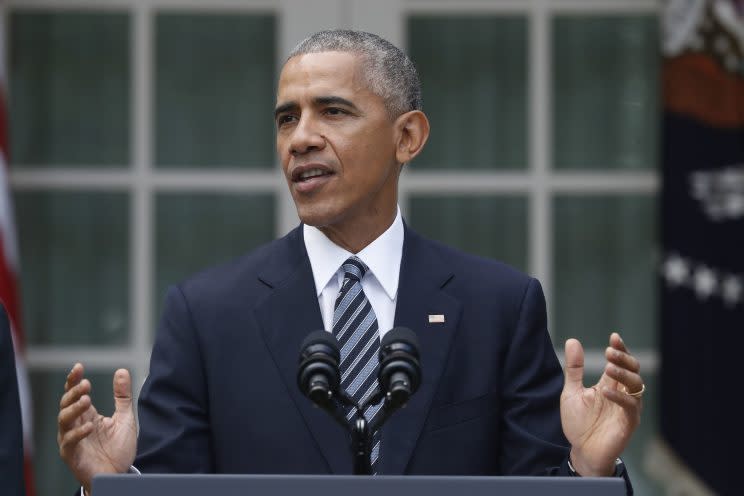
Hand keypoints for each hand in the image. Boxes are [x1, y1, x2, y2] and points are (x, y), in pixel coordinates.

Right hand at [57, 363, 136, 494]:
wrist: (119, 475)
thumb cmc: (118, 448)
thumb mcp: (125, 418)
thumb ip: (122, 396)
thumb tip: (121, 370)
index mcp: (87, 415)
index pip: (75, 394)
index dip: (74, 380)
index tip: (79, 366)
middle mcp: (75, 425)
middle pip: (66, 404)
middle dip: (74, 392)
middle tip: (85, 383)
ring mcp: (71, 440)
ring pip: (64, 420)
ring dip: (74, 408)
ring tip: (86, 399)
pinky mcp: (72, 455)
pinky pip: (69, 442)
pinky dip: (77, 433)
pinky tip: (89, 426)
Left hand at [560, 333, 642, 475]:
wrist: (581, 451)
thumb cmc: (579, 423)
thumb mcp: (572, 392)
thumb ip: (574, 369)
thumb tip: (573, 340)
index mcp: (610, 385)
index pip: (620, 363)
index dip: (620, 349)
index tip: (614, 337)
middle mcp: (622, 394)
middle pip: (633, 371)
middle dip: (623, 359)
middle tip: (610, 351)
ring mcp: (627, 408)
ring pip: (635, 386)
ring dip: (623, 375)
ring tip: (609, 367)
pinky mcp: (628, 423)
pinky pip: (630, 407)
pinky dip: (619, 397)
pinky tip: (605, 391)